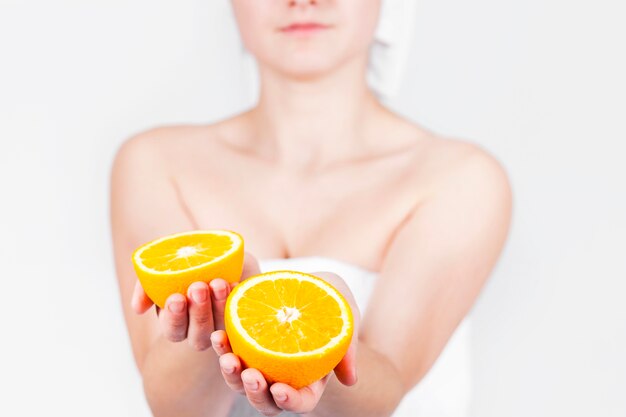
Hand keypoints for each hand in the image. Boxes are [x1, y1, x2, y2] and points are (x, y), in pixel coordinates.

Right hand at [131, 251, 261, 350]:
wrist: (226, 254)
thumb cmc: (192, 263)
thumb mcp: (167, 266)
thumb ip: (149, 283)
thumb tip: (138, 309)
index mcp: (179, 322)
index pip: (174, 330)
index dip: (174, 317)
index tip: (176, 297)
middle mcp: (201, 330)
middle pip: (197, 336)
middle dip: (198, 312)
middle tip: (199, 287)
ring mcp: (225, 325)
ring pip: (221, 329)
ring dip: (219, 308)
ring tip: (219, 283)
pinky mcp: (245, 317)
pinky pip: (243, 318)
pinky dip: (238, 301)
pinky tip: (237, 284)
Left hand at [210, 271, 359, 415]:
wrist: (307, 282)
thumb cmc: (331, 300)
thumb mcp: (346, 316)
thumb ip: (348, 346)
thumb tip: (350, 380)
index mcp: (311, 379)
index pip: (301, 402)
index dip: (290, 401)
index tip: (279, 388)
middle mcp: (283, 377)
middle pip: (267, 401)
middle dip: (255, 394)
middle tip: (250, 375)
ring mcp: (260, 362)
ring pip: (241, 383)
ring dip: (232, 375)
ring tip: (227, 357)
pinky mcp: (243, 344)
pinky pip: (228, 353)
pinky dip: (222, 348)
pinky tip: (219, 335)